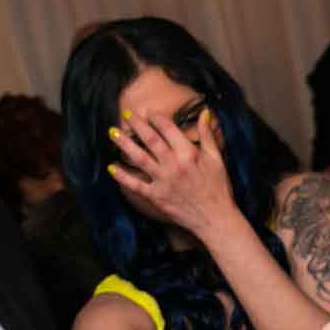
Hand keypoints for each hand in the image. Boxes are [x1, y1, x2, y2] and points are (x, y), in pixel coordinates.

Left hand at [106, 107, 237, 241]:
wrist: (215, 217)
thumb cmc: (218, 188)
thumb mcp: (216, 158)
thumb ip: (207, 134)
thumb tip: (205, 112)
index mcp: (188, 153)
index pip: (168, 128)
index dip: (156, 118)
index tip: (149, 112)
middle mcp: (173, 164)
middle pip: (150, 139)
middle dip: (137, 125)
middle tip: (127, 114)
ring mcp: (163, 181)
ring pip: (139, 158)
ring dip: (124, 144)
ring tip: (112, 133)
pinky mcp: (157, 196)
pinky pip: (135, 185)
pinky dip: (122, 176)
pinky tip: (111, 167)